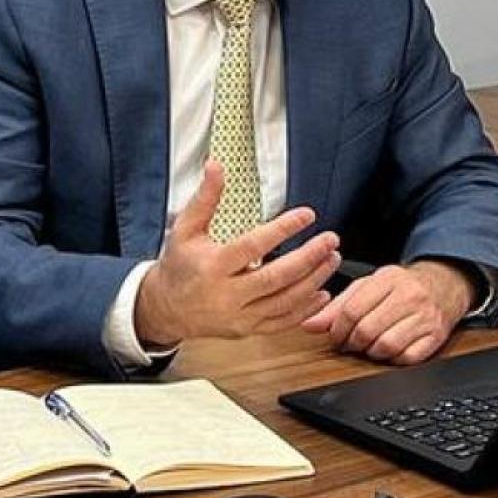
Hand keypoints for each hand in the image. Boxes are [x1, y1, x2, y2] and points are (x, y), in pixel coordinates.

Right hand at [134, 160, 340, 345]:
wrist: (166, 308)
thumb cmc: (178, 266)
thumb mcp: (185, 228)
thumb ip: (205, 198)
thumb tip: (216, 166)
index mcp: (212, 266)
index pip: (253, 246)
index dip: (282, 229)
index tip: (306, 215)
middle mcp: (227, 294)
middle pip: (276, 278)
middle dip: (308, 258)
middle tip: (330, 240)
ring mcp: (239, 316)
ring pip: (284, 301)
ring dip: (313, 281)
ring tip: (331, 259)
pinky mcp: (247, 330)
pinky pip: (281, 323)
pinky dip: (305, 310)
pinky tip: (322, 293)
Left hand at [301, 260, 474, 364]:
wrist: (444, 285)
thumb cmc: (401, 287)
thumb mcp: (368, 286)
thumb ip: (338, 305)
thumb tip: (310, 325)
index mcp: (387, 279)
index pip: (352, 310)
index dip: (337, 329)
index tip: (335, 336)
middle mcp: (408, 296)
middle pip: (367, 330)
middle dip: (352, 343)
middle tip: (350, 344)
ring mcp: (425, 317)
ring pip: (386, 346)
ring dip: (372, 352)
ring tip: (370, 345)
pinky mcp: (436, 336)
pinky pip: (408, 358)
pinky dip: (394, 359)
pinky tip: (390, 350)